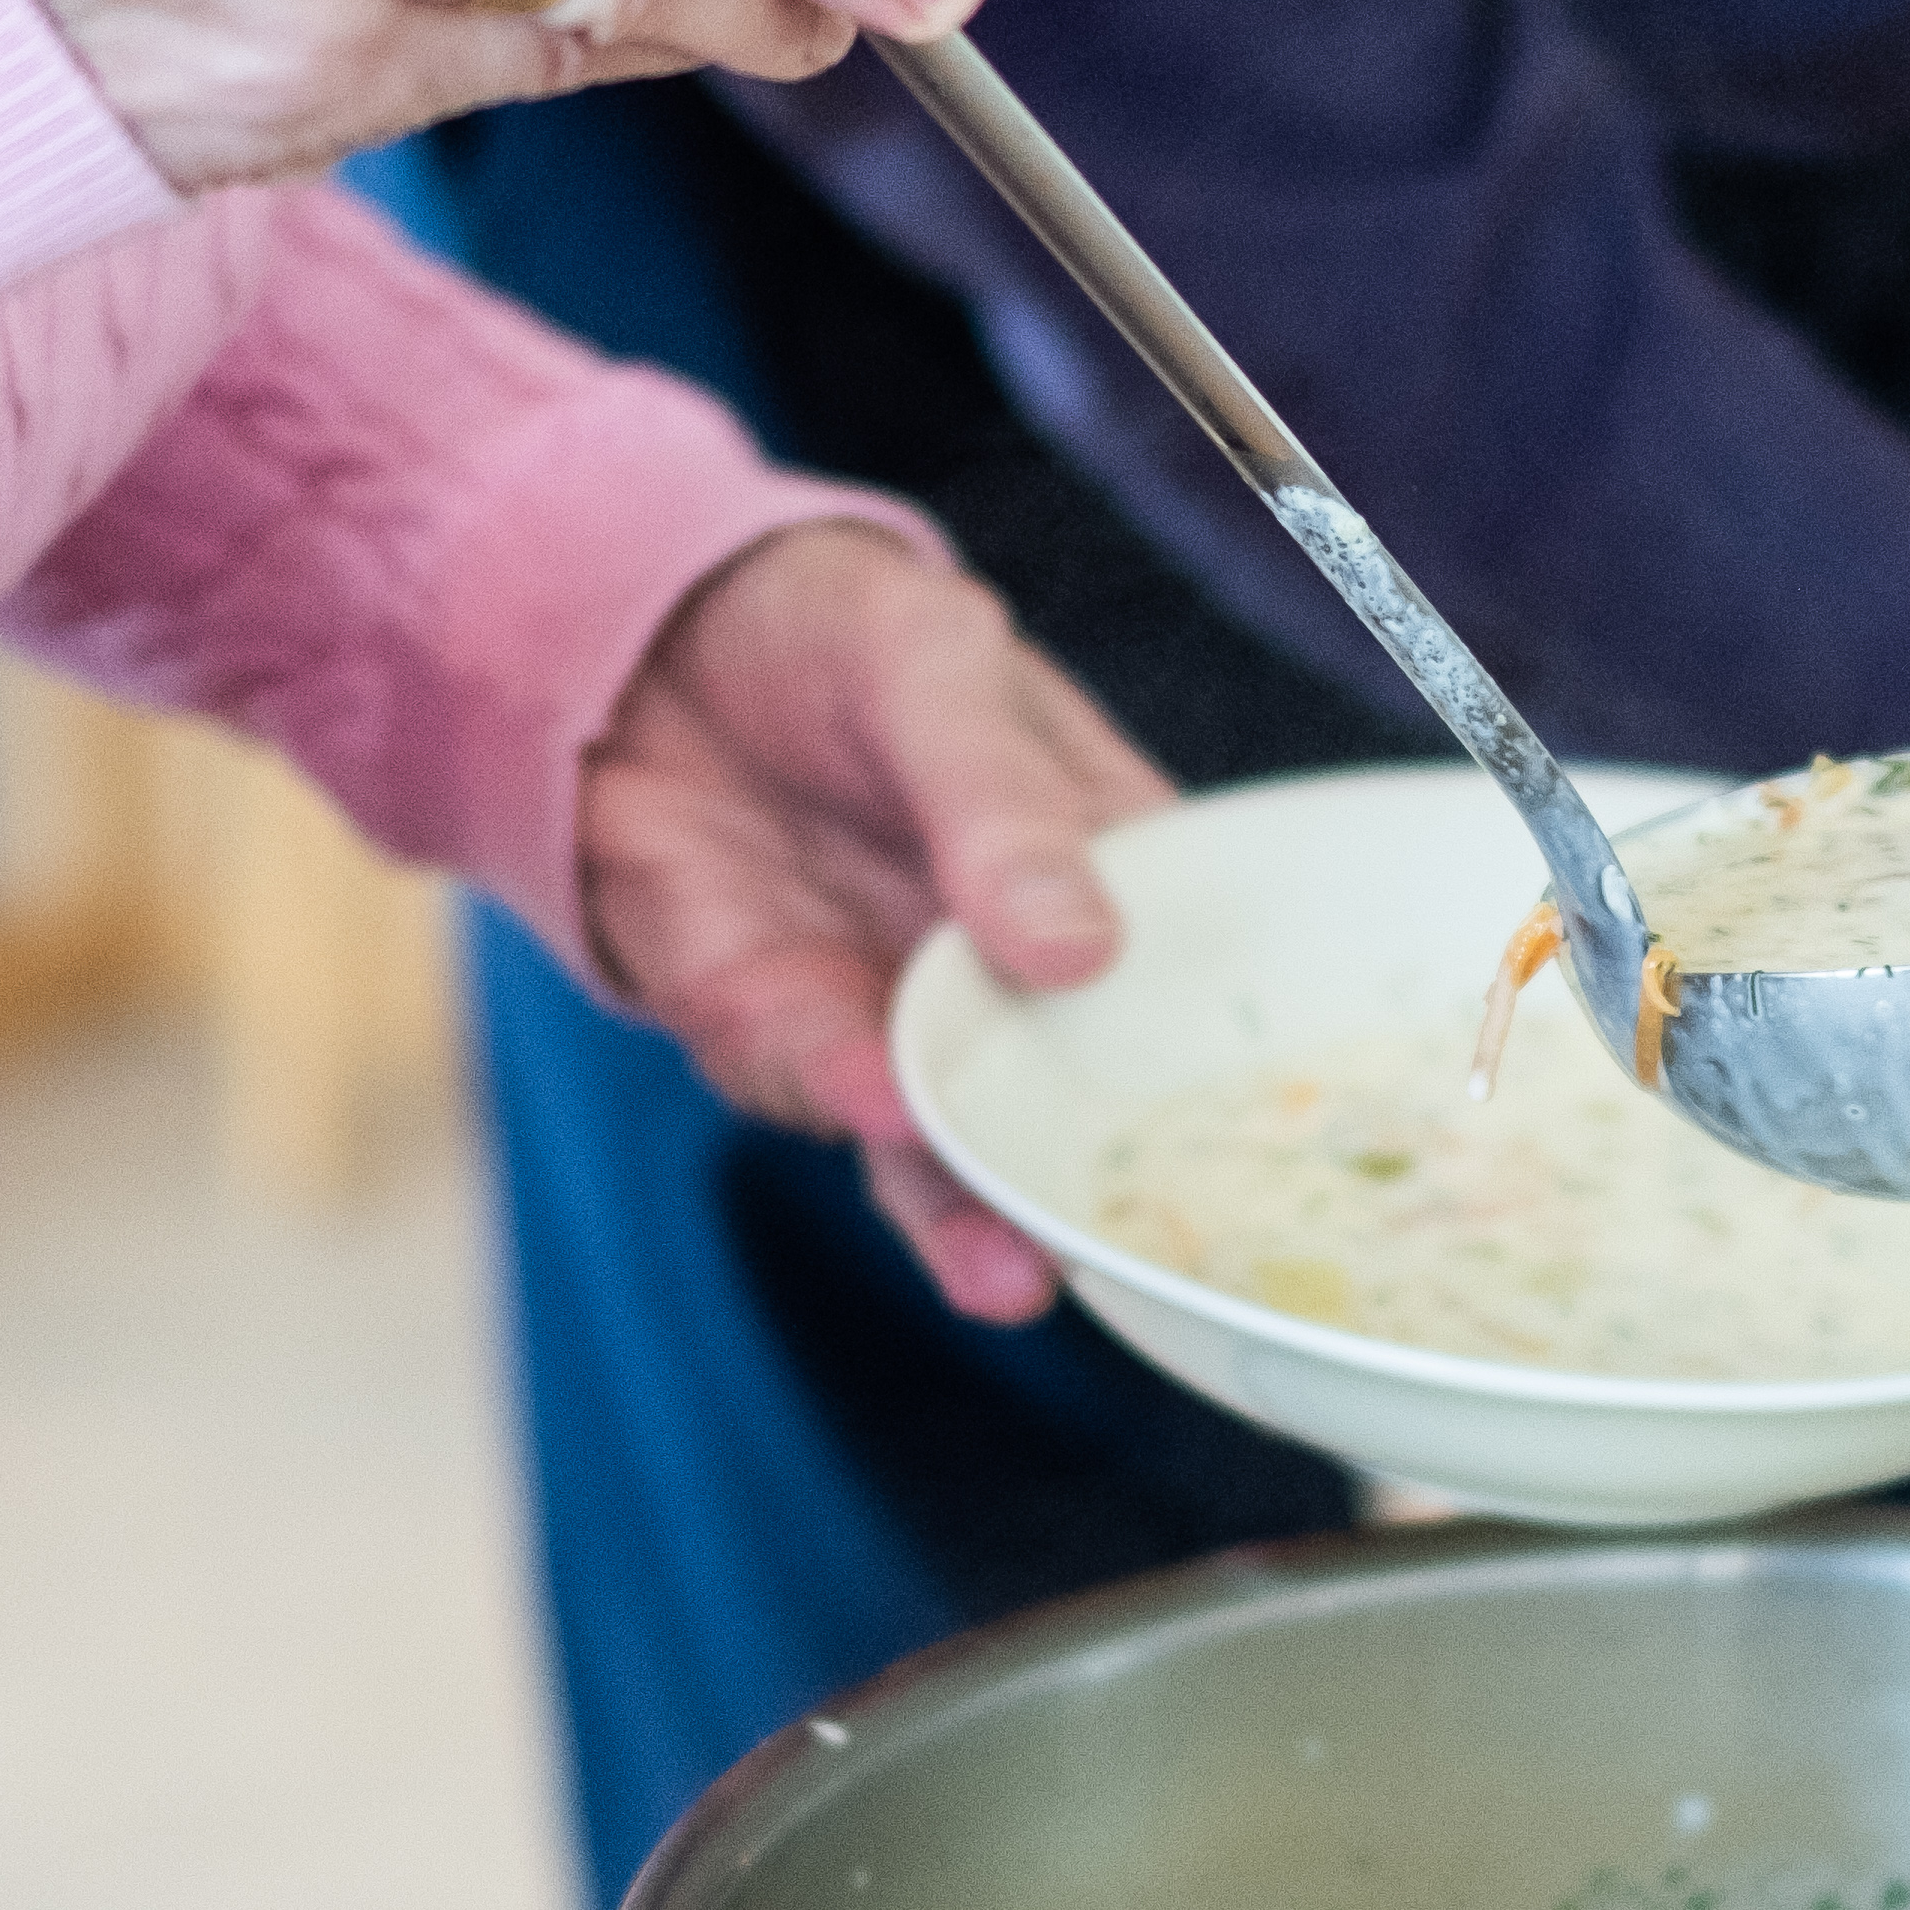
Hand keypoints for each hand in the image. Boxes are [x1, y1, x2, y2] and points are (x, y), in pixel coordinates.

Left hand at [582, 525, 1173, 1320]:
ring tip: (1012, 1272)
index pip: (1194, 992)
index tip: (1270, 1149)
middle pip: (1082, 1112)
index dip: (1234, 1077)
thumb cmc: (830, 636)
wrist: (639, 645)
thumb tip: (1077, 945)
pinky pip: (816, 1085)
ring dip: (975, 1213)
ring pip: (951, 1146)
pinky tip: (882, 1110)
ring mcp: (903, 1022)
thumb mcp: (931, 666)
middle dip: (1100, 1201)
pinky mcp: (781, 1035)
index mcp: (1106, 879)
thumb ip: (1001, 801)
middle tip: (1133, 1265)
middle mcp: (1018, 982)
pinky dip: (849, 1106)